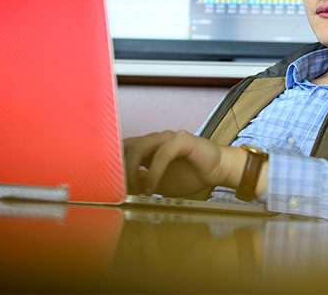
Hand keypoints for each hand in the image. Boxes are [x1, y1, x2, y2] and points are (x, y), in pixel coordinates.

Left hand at [123, 131, 244, 197]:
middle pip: (126, 145)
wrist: (219, 170)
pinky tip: (152, 189)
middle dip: (118, 168)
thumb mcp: (159, 183)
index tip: (107, 188)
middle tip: (118, 191)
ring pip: (140, 147)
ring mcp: (168, 137)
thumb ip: (141, 181)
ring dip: (132, 170)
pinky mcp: (182, 140)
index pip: (122, 150)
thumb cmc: (191, 175)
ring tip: (134, 191)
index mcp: (148, 147)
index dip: (112, 166)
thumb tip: (119, 188)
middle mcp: (155, 139)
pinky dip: (153, 173)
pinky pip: (162, 154)